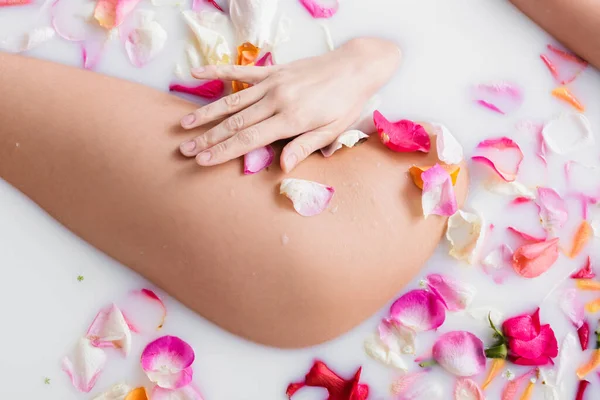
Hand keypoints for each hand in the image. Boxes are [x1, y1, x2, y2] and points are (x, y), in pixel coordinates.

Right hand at [178, 38, 400, 171]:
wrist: (355, 67)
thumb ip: (304, 147)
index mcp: (291, 119)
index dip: (223, 151)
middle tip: (185, 149)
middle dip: (209, 138)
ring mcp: (272, 83)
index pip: (249, 139)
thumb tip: (282, 167)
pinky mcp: (273, 71)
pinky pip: (241, 72)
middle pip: (235, 123)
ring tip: (186, 125)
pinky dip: (218, 72)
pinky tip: (197, 73)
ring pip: (233, 101)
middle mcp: (277, 100)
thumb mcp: (332, 131)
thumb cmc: (345, 103)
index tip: (203, 161)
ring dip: (208, 113)